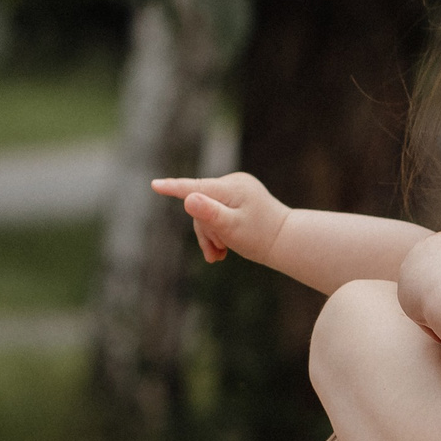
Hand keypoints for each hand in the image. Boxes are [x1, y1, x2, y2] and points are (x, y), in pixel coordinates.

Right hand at [152, 172, 289, 264]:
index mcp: (231, 188)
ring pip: (207, 213)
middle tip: (215, 255)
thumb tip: (188, 199)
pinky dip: (217, 232)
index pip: (196, 187)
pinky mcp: (237, 199)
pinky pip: (217, 214)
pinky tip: (222, 250)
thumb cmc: (261, 237)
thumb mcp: (233, 228)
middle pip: (200, 206)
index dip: (173, 188)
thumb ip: (210, 214)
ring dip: (210, 236)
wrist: (286, 241)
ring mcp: (236, 190)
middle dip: (204, 232)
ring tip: (219, 257)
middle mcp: (233, 183)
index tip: (154, 185)